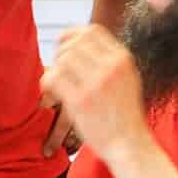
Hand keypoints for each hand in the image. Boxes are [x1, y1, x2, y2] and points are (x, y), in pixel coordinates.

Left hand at [39, 25, 150, 164]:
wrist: (131, 146)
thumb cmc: (125, 116)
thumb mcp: (128, 79)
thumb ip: (109, 60)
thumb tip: (82, 40)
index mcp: (123, 60)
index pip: (92, 30)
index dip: (72, 34)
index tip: (64, 45)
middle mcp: (112, 68)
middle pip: (74, 42)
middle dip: (61, 52)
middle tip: (58, 67)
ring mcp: (97, 83)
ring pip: (63, 58)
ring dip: (54, 68)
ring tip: (57, 82)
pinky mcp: (81, 100)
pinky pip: (54, 78)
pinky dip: (47, 83)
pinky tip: (50, 93)